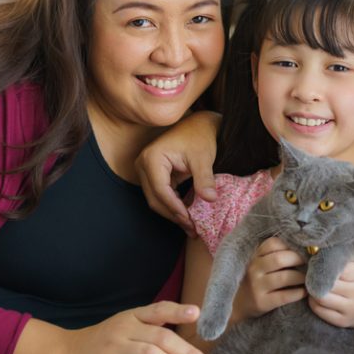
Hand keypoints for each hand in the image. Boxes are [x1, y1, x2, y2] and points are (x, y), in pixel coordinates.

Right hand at [58, 302, 214, 353]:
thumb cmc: (105, 341)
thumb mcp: (126, 326)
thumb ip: (151, 329)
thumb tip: (185, 342)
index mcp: (133, 317)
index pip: (159, 310)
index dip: (178, 311)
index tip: (197, 314)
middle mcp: (125, 330)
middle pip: (160, 338)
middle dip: (186, 352)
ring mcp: (115, 349)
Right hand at [135, 112, 220, 233]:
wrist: (200, 126)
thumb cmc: (200, 137)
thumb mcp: (203, 158)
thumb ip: (205, 179)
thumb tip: (210, 199)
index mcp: (152, 158)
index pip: (160, 190)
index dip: (174, 207)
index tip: (190, 220)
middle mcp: (143, 164)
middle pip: (155, 198)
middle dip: (173, 214)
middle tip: (192, 228)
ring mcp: (146, 170)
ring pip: (156, 199)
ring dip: (173, 213)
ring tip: (191, 226)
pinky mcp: (153, 175)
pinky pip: (161, 195)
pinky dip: (174, 205)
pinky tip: (188, 215)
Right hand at [233, 237, 306, 320]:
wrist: (237, 305)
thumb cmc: (256, 280)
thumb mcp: (259, 263)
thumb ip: (275, 253)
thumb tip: (304, 247)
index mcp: (255, 255)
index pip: (274, 243)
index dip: (291, 245)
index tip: (303, 249)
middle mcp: (254, 268)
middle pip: (280, 258)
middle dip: (299, 259)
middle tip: (311, 263)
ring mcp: (257, 286)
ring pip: (285, 277)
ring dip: (302, 277)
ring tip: (309, 278)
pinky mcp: (262, 302)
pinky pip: (285, 296)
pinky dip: (299, 293)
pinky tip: (304, 292)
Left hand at [308, 260, 353, 331]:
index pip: (336, 266)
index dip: (323, 262)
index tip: (316, 258)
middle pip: (326, 282)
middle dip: (315, 275)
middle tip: (309, 270)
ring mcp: (350, 308)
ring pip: (320, 296)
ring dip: (312, 289)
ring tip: (312, 282)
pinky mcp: (342, 321)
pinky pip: (319, 310)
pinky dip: (313, 302)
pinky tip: (316, 295)